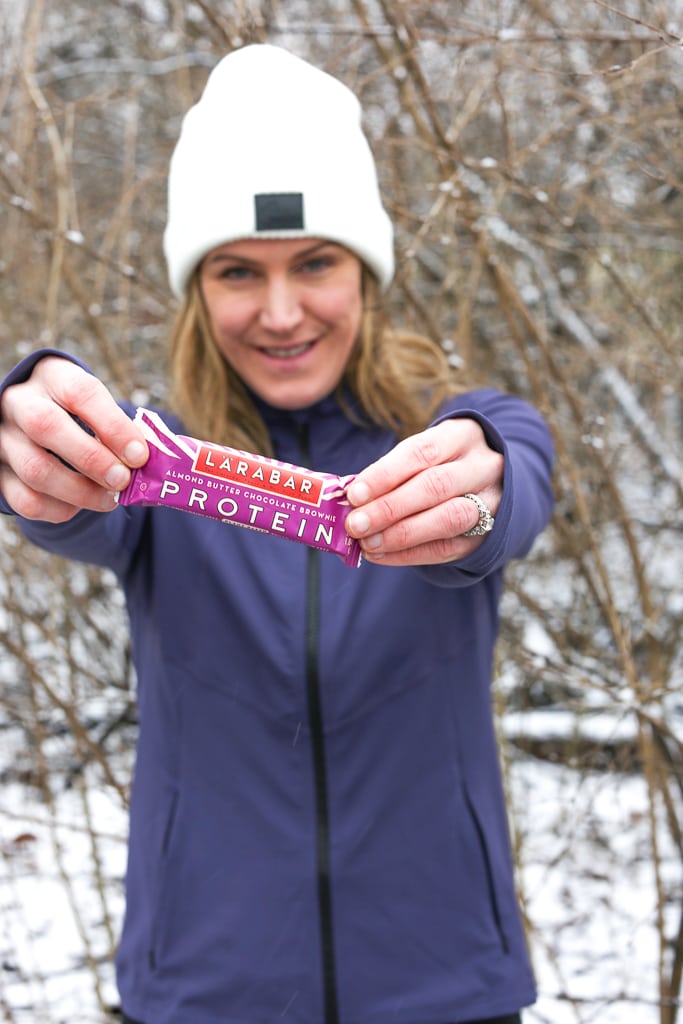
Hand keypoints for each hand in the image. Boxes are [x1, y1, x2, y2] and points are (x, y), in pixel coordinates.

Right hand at [0, 356, 147, 522]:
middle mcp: (18, 403)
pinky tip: (81, 506)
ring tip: (110, 499)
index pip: (80, 393)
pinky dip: (60, 509)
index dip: (113, 426)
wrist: (34, 421)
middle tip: (123, 480)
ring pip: (35, 469)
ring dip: (80, 491)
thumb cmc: (79, 412)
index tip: (140, 455)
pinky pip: (26, 500)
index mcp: (52, 376)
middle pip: (46, 426)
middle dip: (92, 459)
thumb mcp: (97, 406)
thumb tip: (146, 462)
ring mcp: (3, 439)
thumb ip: (119, 428)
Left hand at [345, 418, 502, 565]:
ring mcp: (491, 501)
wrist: (490, 484)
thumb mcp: (423, 455)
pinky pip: (448, 548)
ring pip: (449, 518)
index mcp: (461, 436)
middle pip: (436, 486)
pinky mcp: (487, 535)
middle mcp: (483, 466)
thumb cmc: (441, 464)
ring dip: (401, 534)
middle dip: (390, 507)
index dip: (385, 474)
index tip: (354, 493)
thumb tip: (349, 498)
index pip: (422, 452)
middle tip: (355, 524)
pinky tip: (381, 554)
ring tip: (367, 543)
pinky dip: (409, 554)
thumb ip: (391, 472)